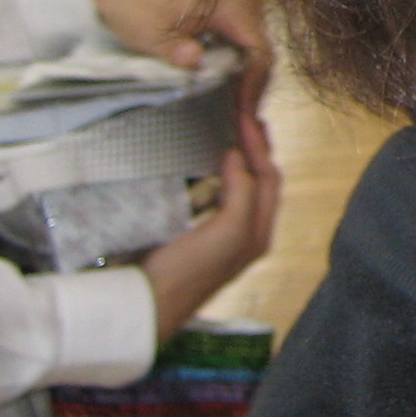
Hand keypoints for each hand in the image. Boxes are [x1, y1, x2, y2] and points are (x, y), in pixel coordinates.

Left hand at [94, 0, 273, 100]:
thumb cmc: (133, 7)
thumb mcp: (149, 35)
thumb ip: (175, 51)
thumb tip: (196, 63)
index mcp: (227, 3)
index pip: (258, 50)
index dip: (254, 85)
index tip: (243, 113)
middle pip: (262, 49)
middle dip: (254, 85)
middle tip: (240, 118)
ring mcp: (240, 0)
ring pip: (258, 45)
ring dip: (248, 75)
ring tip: (234, 105)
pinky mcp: (232, 6)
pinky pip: (249, 37)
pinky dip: (242, 61)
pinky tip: (228, 82)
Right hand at [139, 104, 280, 345]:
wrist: (147, 306)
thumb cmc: (189, 271)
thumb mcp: (227, 233)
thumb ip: (242, 193)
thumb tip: (237, 155)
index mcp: (259, 232)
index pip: (268, 175)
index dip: (258, 143)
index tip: (242, 112)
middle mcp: (248, 232)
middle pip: (262, 178)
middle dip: (257, 144)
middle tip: (244, 110)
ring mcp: (224, 234)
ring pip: (244, 184)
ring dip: (244, 154)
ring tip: (234, 126)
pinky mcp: (200, 234)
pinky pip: (222, 194)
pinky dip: (223, 170)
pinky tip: (211, 159)